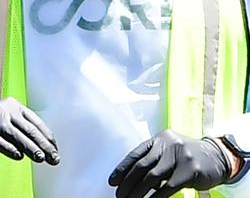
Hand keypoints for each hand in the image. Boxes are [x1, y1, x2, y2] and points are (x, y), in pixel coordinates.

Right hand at [0, 97, 59, 163]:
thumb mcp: (7, 126)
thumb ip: (23, 133)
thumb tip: (46, 149)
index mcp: (13, 105)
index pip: (35, 121)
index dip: (47, 137)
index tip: (55, 150)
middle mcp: (4, 109)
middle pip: (28, 128)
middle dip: (42, 145)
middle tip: (53, 158)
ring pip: (16, 135)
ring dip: (31, 148)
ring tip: (40, 158)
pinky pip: (0, 142)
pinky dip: (11, 150)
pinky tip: (19, 157)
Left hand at [108, 130, 231, 197]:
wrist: (218, 157)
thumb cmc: (188, 156)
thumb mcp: (169, 151)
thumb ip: (153, 159)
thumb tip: (131, 178)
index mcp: (159, 139)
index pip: (135, 154)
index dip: (122, 168)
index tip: (112, 181)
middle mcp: (168, 145)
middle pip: (141, 166)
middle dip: (127, 182)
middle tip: (119, 194)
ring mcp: (180, 157)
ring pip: (152, 177)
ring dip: (138, 191)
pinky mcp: (190, 171)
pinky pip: (168, 187)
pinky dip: (156, 197)